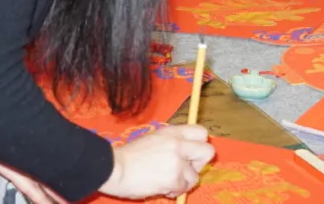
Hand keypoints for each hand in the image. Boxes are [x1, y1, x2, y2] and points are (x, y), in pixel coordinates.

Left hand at [0, 149, 63, 203]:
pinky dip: (54, 172)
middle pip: (45, 184)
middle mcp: (27, 164)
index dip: (43, 200)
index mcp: (15, 169)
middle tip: (67, 202)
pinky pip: (46, 164)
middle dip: (57, 195)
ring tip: (67, 196)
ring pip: (48, 175)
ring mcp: (31, 156)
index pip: (33, 190)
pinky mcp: (32, 149)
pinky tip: (59, 179)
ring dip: (58, 186)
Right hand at [100, 125, 214, 199]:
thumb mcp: (155, 139)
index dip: (200, 145)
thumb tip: (189, 154)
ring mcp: (177, 161)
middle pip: (208, 151)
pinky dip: (175, 191)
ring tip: (168, 181)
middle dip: (199, 164)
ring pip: (195, 176)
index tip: (191, 153)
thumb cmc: (131, 156)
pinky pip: (183, 188)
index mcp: (173, 132)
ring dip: (184, 182)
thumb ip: (174, 143)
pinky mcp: (174, 178)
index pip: (202, 132)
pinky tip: (162, 188)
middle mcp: (179, 144)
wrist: (115, 168)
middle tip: (186, 169)